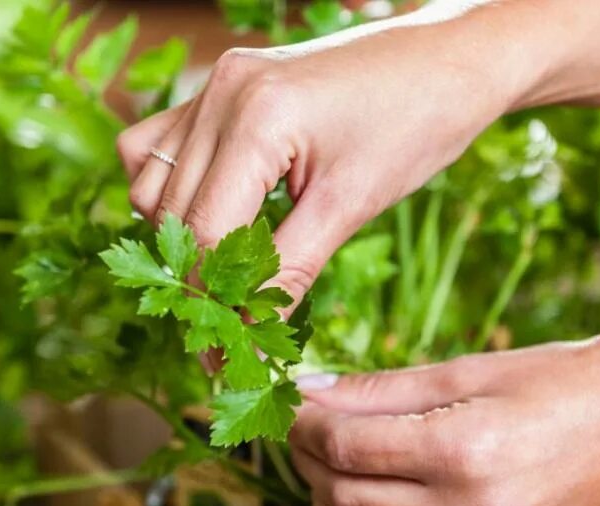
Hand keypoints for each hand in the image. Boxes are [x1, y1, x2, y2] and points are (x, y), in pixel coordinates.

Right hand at [117, 4, 536, 309]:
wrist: (447, 58)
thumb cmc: (416, 124)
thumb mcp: (351, 205)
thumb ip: (288, 271)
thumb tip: (249, 337)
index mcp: (257, 116)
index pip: (205, 230)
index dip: (211, 298)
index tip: (222, 353)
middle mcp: (221, 92)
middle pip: (173, 212)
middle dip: (197, 274)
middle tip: (229, 323)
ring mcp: (214, 84)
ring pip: (152, 181)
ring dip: (180, 232)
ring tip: (226, 267)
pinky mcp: (218, 86)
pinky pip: (158, 145)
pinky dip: (173, 189)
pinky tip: (214, 211)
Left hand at [289, 335, 599, 505]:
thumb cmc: (577, 381)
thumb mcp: (476, 368)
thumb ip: (385, 388)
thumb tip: (315, 390)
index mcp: (466, 450)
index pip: (347, 448)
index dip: (306, 424)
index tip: (296, 403)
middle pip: (346, 504)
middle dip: (309, 466)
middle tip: (308, 433)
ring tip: (334, 473)